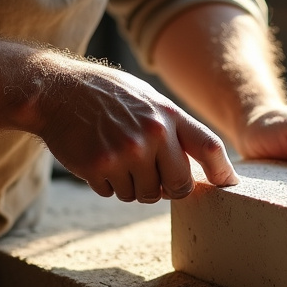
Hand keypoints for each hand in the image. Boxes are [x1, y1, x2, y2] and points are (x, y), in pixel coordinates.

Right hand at [35, 62, 238, 202]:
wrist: (56, 91)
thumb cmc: (106, 96)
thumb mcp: (147, 99)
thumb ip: (172, 129)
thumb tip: (195, 169)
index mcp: (168, 115)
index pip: (209, 147)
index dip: (222, 171)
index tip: (229, 184)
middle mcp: (152, 134)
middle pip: (179, 184)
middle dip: (170, 188)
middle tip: (153, 176)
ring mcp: (126, 153)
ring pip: (145, 194)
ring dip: (133, 186)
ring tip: (117, 157)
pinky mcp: (100, 168)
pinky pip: (115, 194)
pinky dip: (108, 184)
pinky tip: (98, 159)